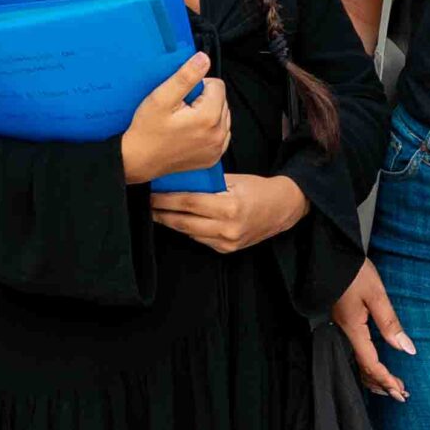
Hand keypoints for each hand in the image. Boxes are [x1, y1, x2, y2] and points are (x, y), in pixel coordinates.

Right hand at [120, 53, 230, 182]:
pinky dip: (209, 129)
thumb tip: (204, 59)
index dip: (198, 86)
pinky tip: (191, 132)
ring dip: (208, 114)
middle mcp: (218, 134)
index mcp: (208, 117)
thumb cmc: (147, 131)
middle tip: (181, 109)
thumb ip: (186, 76)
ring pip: (222, 116)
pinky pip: (220, 133)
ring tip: (184, 121)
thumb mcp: (161, 98)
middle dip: (204, 100)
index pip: (217, 85)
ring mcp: (217, 148)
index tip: (182, 97)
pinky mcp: (213, 157)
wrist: (138, 160)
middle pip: (221, 100)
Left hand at [150, 172, 308, 253]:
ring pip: (189, 232)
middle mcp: (228, 228)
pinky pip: (200, 239)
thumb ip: (208, 184)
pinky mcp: (227, 250)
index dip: (166, 200)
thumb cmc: (258, 189)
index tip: (151, 194)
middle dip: (162, 213)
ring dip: (172, 222)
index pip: (189, 203)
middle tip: (147, 205)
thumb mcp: (234, 180)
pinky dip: (188, 229)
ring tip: (158, 212)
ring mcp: (227, 242)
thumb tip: (179, 181)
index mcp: (230, 207)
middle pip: (184, 222)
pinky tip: (178, 221)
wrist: (282, 209)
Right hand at [331, 260, 414, 401]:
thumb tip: (407, 349)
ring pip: (356, 363)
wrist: (328, 257)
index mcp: (353, 330)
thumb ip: (390, 324)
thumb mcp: (376, 295)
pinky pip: (352, 353)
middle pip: (362, 369)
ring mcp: (340, 329)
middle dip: (381, 384)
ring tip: (390, 387)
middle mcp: (344, 333)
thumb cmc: (353, 272)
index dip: (387, 380)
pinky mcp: (341, 323)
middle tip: (401, 395)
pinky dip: (365, 365)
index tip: (402, 392)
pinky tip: (372, 367)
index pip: (371, 364)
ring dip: (373, 377)